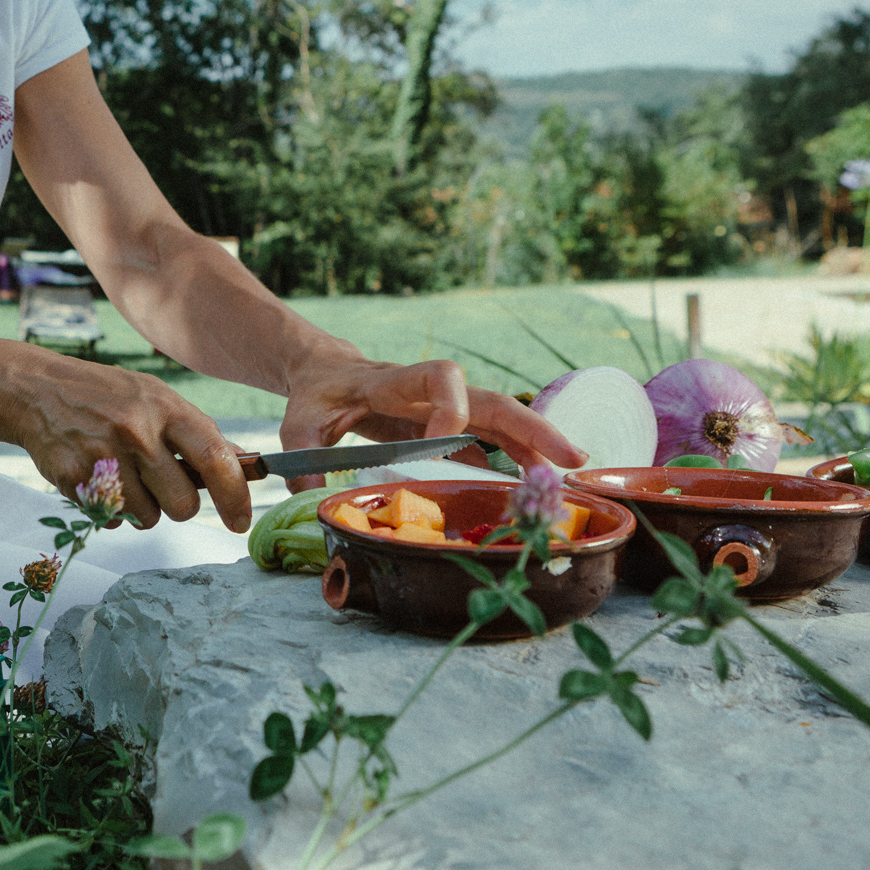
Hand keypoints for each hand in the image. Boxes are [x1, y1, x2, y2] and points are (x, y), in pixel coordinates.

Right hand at [9, 350, 253, 532]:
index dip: (235, 496)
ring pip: (147, 518)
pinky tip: (99, 478)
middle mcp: (137, 432)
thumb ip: (200, 432)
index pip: (215, 458)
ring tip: (123, 475)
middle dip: (178, 506)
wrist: (38, 390)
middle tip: (162, 486)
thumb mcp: (158, 398)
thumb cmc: (107, 395)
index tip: (240, 521)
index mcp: (165, 408)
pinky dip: (111, 510)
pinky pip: (111, 520)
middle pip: (183, 504)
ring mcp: (103, 457)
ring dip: (141, 508)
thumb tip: (246, 465)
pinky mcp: (75, 479)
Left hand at [278, 350, 584, 492]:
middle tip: (569, 456)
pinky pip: (490, 440)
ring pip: (500, 420)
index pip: (439, 377)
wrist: (327, 373)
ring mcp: (444, 409)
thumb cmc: (316, 395)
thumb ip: (304, 457)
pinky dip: (516, 459)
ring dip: (536, 444)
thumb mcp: (297, 423)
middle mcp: (430, 393)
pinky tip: (539, 483)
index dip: (452, 405)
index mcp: (395, 384)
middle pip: (490, 400)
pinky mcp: (449, 427)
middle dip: (530, 426)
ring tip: (573, 474)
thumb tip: (313, 496)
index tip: (446, 438)